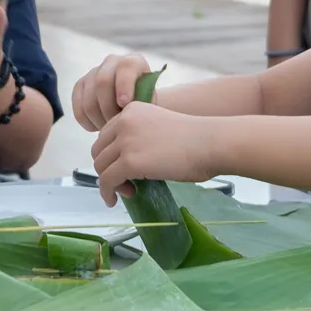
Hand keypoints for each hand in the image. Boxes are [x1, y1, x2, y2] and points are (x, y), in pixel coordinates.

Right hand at [71, 52, 153, 131]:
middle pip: (102, 82)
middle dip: (109, 108)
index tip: (125, 104)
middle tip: (117, 125)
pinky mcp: (80, 86)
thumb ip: (145, 102)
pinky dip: (88, 122)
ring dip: (99, 119)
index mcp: (133, 62)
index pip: (125, 67)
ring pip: (88, 99)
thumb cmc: (146, 104)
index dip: (124, 85)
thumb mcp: (151, 101)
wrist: (134, 105)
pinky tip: (98, 128)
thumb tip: (131, 110)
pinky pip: (79, 108)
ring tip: (110, 129)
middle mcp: (112, 62)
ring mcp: (93, 73)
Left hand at [91, 100, 218, 206]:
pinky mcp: (129, 162)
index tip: (125, 168)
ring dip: (109, 182)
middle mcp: (124, 121)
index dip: (112, 154)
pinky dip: (107, 193)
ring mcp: (125, 141)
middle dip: (108, 168)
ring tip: (127, 191)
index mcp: (132, 110)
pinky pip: (106, 181)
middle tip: (126, 182)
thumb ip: (140, 138)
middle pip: (99, 150)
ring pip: (100, 166)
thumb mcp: (160, 129)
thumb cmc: (197, 139)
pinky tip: (114, 200)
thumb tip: (126, 164)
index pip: (106, 135)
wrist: (211, 143)